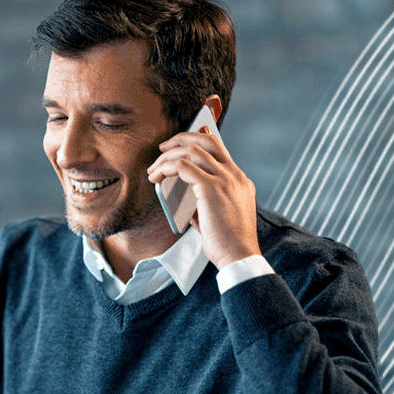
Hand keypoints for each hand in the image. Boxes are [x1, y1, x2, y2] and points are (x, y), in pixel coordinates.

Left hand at [147, 126, 259, 268]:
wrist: (240, 256)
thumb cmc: (229, 243)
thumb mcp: (221, 216)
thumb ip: (205, 202)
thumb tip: (184, 199)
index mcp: (240, 180)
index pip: (219, 149)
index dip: (200, 138)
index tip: (182, 140)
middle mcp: (234, 176)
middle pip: (207, 141)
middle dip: (181, 138)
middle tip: (163, 147)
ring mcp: (225, 180)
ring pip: (191, 151)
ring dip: (167, 157)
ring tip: (154, 169)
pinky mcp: (211, 188)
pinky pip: (182, 166)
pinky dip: (166, 168)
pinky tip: (156, 177)